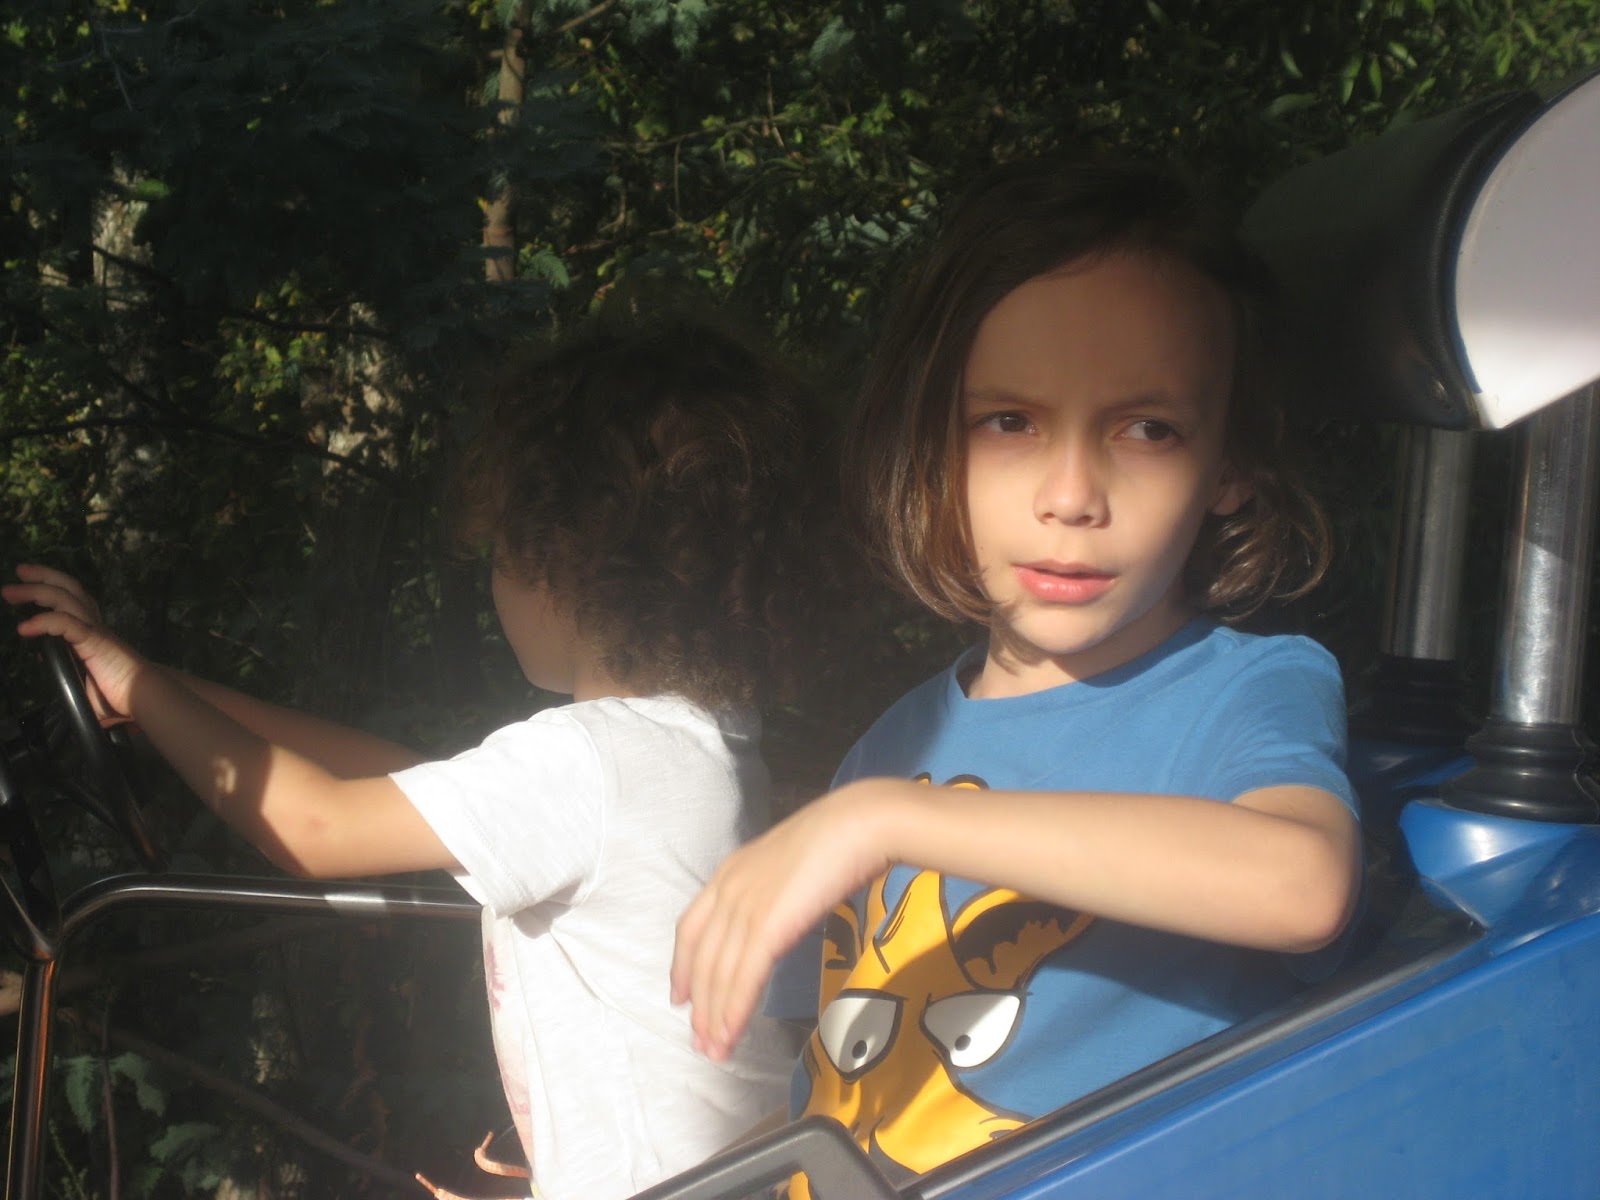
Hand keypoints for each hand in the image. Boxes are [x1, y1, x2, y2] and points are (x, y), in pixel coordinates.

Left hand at [5, 563, 142, 719]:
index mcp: (93, 633)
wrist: (145, 696)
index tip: (25, 593)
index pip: (73, 601)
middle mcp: (94, 625)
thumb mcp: (84, 685)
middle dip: (43, 577)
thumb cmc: (120, 695)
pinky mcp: (94, 640)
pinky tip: (24, 628)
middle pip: (69, 589)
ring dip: (36, 591)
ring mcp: (95, 630)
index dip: (51, 591)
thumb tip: (47, 670)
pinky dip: (43, 621)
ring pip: (65, 598)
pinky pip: (65, 623)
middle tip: (19, 571)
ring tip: (10, 591)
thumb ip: (67, 675)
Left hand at [670, 780, 901, 1060]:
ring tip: (717, 1051)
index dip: (683, 965)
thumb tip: (779, 915)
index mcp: (730, 871)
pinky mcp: (766, 925)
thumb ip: (775, 891)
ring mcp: (745, 907)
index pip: (692, 927)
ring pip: (718, 973)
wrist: (861, 824)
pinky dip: (734, 1010)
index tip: (681, 996)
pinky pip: (742, 978)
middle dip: (699, 1003)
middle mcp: (728, 889)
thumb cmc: (840, 838)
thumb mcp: (792, 865)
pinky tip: (732, 1034)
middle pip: (700, 957)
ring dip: (715, 1017)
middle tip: (702, 1040)